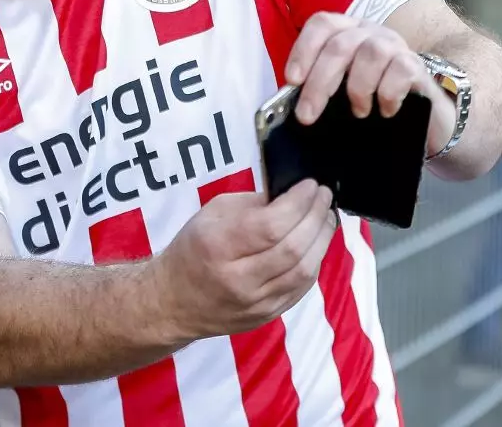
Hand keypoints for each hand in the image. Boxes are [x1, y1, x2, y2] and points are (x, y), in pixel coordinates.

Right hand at [155, 180, 336, 336]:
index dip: (298, 203)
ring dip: (322, 240)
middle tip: (324, 196)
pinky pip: (302, 288)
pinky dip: (315, 261)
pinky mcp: (268, 316)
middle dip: (315, 217)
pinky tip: (316, 243)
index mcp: (217, 246)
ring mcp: (255, 302)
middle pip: (292, 248)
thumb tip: (289, 196)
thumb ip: (251, 204)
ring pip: (303, 271)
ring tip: (326, 217)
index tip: (310, 185)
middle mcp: (237, 278)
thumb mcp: (210, 215)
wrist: (174, 303)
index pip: (270, 225)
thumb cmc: (192, 250)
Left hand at [284, 12, 455, 157]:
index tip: (292, 80)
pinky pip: (400, 70)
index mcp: (346, 31)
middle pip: (339, 46)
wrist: (423, 115)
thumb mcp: (340, 87)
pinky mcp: (417, 64)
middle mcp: (369, 31)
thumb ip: (317, 84)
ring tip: (358, 112)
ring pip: (370, 54)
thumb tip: (288, 99)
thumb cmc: (372, 98)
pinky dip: (387, 94)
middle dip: (319, 83)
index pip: (322, 24)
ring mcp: (395, 45)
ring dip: (358, 88)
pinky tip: (385, 111)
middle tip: (307, 115)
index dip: (303, 49)